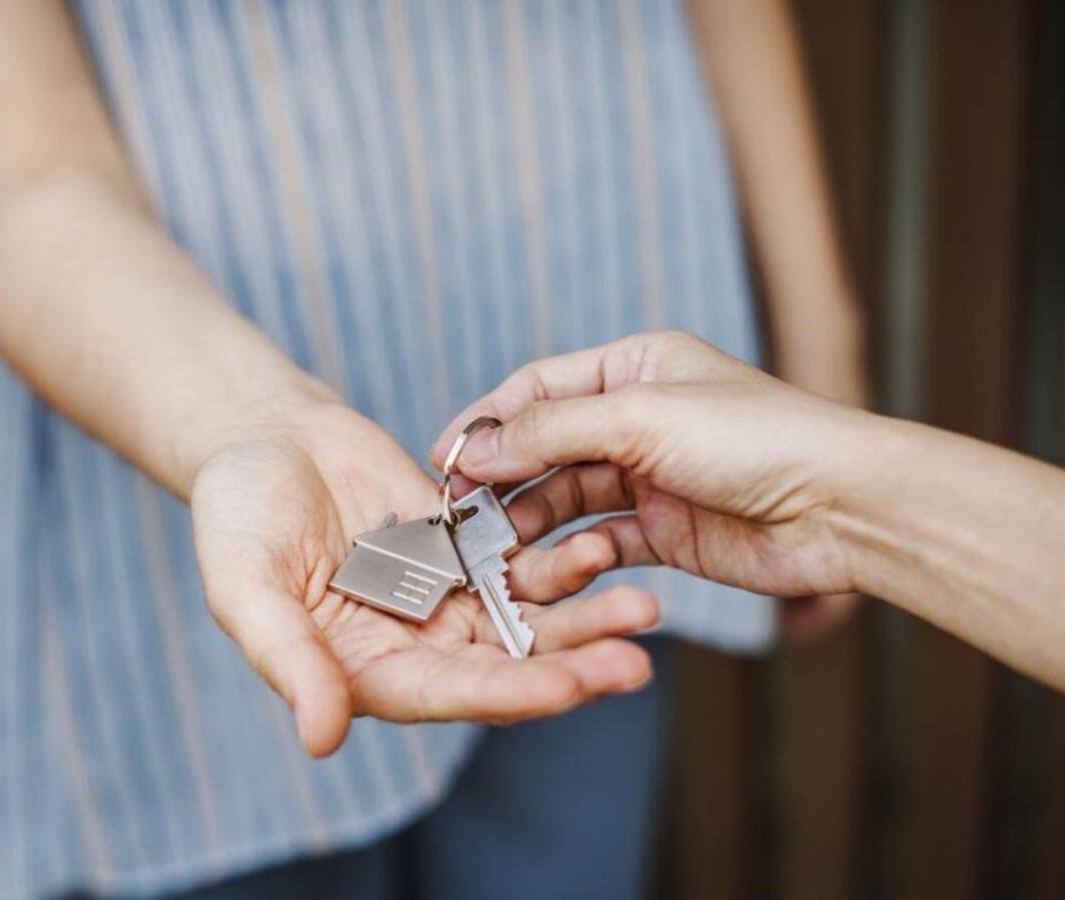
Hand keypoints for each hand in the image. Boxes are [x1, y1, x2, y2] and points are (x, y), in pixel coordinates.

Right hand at [190, 403, 657, 756]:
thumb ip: (287, 658)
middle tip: (633, 663)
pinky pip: (519, 556)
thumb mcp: (246, 584)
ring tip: (641, 606)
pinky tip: (601, 544)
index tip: (568, 689)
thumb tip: (321, 739)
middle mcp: (414, 644)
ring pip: (525, 616)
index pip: (446, 694)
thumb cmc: (236, 513)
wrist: (262, 438)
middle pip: (503, 665)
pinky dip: (560, 555)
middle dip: (569, 665)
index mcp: (364, 670)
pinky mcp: (465, 548)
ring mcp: (444, 596)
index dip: (507, 695)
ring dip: (582, 614)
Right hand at [431, 332, 879, 606]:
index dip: (487, 422)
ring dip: (530, 519)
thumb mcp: (639, 417)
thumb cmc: (754, 439)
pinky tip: (545, 567)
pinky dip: (573, 553)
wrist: (839, 508)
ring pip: (568, 497)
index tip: (444, 458)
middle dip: (502, 477)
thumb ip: (551, 430)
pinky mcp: (666, 530)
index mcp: (632, 368)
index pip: (537, 389)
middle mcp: (637, 418)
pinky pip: (602, 539)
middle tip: (459, 512)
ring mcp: (650, 476)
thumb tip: (477, 446)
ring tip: (493, 546)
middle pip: (546, 446)